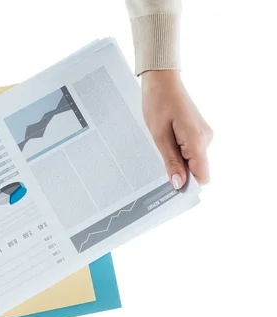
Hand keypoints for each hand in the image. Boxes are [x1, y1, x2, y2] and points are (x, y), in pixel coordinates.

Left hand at [142, 70, 212, 188]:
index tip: (170, 188)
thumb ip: (171, 161)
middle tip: (157, 166)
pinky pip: (190, 151)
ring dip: (176, 161)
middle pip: (197, 169)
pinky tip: (165, 143)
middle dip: (179, 173)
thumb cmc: (158, 103)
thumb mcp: (159, 135)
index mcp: (198, 140)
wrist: (162, 80)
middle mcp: (206, 139)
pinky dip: (178, 152)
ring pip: (192, 160)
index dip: (188, 185)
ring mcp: (203, 135)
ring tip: (159, 148)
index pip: (203, 175)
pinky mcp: (197, 132)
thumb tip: (178, 184)